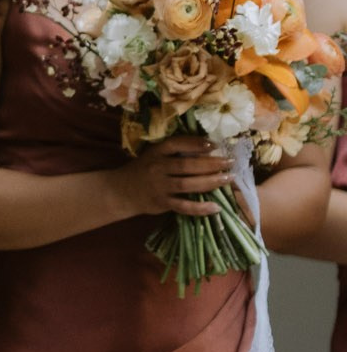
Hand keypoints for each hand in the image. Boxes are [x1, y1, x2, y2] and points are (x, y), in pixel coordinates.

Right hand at [111, 136, 232, 218]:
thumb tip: (208, 150)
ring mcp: (159, 187)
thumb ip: (174, 153)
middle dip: (211, 164)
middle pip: (187, 165)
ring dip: (210, 182)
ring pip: (187, 185)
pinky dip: (200, 208)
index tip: (214, 145)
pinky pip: (183, 206)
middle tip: (230, 163)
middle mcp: (157, 168)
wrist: (121, 191)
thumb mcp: (154, 155)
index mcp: (156, 153)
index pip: (176, 144)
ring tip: (228, 179)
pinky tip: (216, 207)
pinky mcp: (161, 203)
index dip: (195, 144)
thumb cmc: (143, 170)